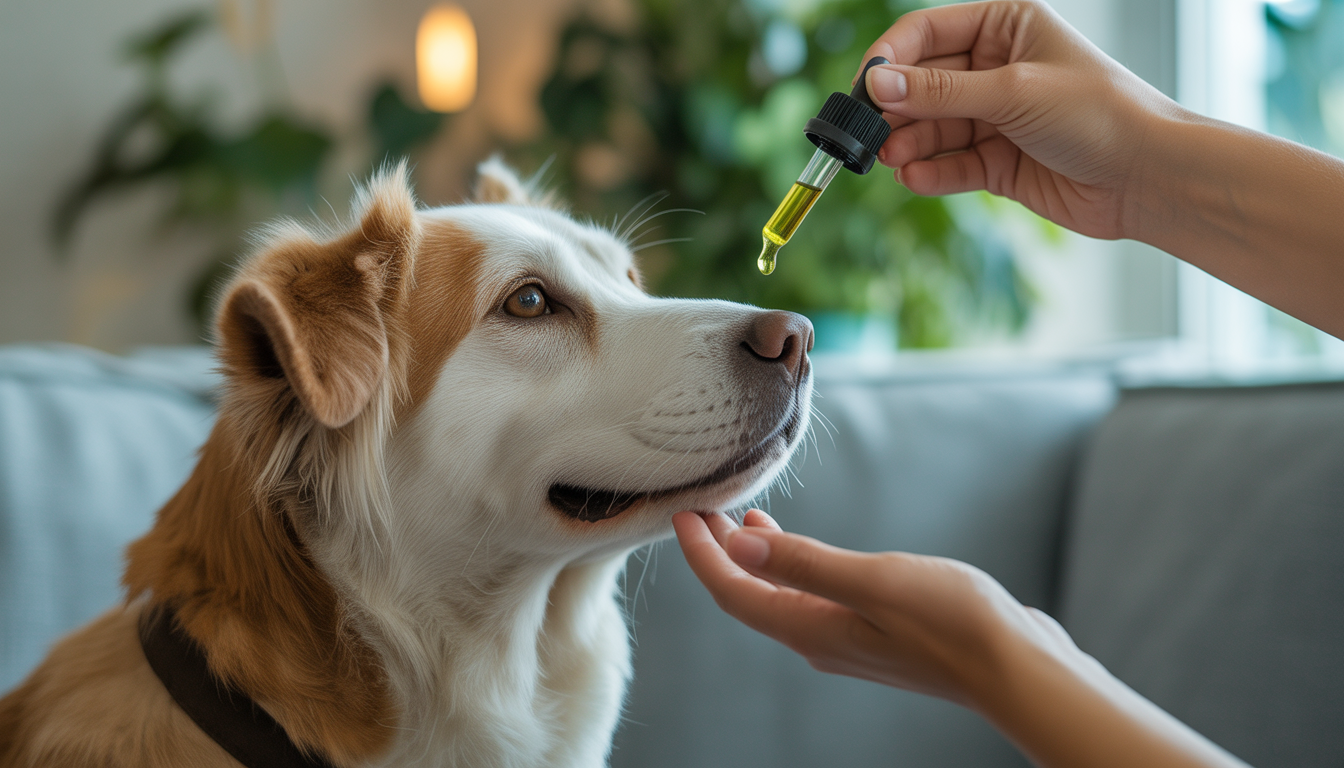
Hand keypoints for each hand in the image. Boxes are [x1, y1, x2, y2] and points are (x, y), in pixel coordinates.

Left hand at [674, 510, 1251, 767]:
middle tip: (703, 506)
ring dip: (755, 557)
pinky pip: (812, 596)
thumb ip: (803, 563)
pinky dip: (793, 567)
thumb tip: (738, 545)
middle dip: (720, 551)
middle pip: (748, 595)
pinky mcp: (876, 632)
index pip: (732, 592)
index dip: (701, 553)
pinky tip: (801, 548)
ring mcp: (848, 638)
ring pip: (780, 596)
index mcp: (810, 628)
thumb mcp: (872, 580)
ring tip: (741, 517)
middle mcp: (819, 639)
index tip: (683, 510)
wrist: (1017, 668)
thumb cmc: (951, 623)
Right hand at [857, 0, 1178, 239]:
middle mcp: (997, 68)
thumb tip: (878, 83)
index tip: (864, 85)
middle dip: (895, 108)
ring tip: (891, 159)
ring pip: (932, 127)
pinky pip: (950, 163)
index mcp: (1006, 26)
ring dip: (908, 143)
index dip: (891, 57)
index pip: (928, 32)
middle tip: (869, 132)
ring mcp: (996, 117)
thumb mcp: (1014, 91)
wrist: (1149, 177)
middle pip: (923, 83)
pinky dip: (930, 171)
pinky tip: (914, 177)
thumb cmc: (1100, 114)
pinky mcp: (998, 162)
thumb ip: (942, 91)